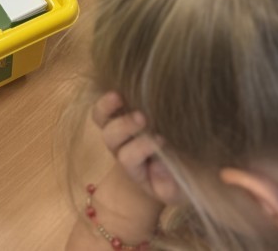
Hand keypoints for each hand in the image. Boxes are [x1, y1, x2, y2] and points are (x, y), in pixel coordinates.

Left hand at [93, 92, 182, 206]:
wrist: (171, 166)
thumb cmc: (175, 178)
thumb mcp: (176, 189)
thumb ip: (167, 185)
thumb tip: (157, 166)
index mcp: (134, 168)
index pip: (129, 158)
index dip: (141, 148)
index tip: (161, 140)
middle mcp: (120, 147)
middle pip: (111, 137)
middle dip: (125, 127)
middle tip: (142, 117)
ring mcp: (117, 128)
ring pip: (101, 118)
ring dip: (107, 107)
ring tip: (118, 96)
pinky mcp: (119, 111)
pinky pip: (104, 105)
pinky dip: (107, 97)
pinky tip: (119, 87)